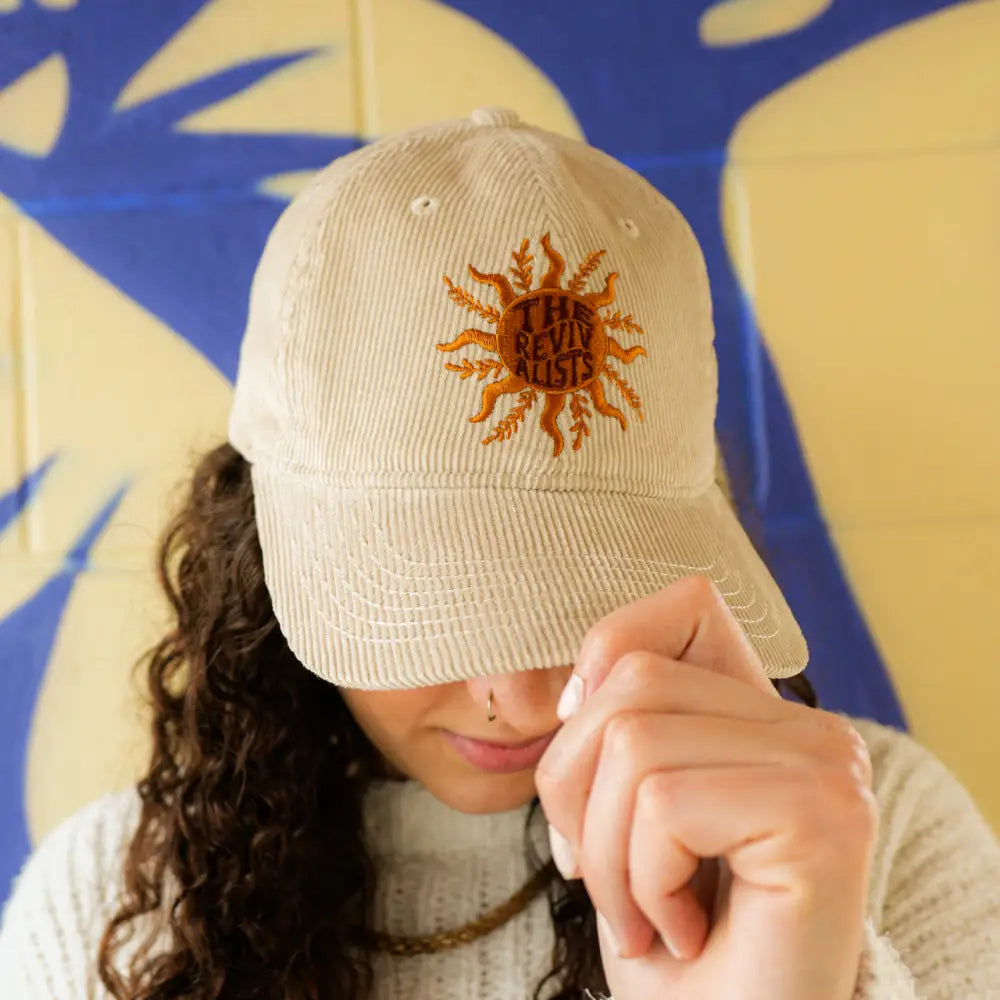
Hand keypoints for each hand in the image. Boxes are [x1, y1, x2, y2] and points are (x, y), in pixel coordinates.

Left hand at [535, 575, 877, 999]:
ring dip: (604, 854)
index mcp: (767, 719)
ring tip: (646, 913)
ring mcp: (824, 766)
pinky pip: (662, 803)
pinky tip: (679, 930)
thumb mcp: (627, 814)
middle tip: (613, 881)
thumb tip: (573, 686)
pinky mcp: (820, 814)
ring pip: (632, 742)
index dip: (605, 664)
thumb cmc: (676, 940)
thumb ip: (622, 727)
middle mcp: (811, 730)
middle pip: (629, 679)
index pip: (683, 604)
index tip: (592, 774)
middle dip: (575, 790)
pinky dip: (640, 882)